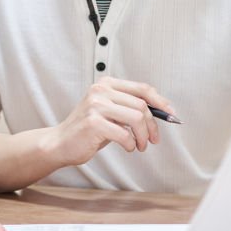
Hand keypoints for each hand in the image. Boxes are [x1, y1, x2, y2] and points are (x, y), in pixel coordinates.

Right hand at [46, 76, 177, 166]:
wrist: (60, 144)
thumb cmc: (88, 130)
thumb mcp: (110, 112)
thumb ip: (130, 107)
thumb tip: (161, 111)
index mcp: (107, 84)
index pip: (142, 88)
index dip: (160, 101)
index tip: (171, 113)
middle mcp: (101, 90)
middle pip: (141, 105)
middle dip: (152, 125)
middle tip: (152, 139)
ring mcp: (96, 105)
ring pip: (136, 118)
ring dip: (142, 136)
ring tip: (140, 145)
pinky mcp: (93, 122)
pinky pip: (124, 134)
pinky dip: (130, 144)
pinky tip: (128, 147)